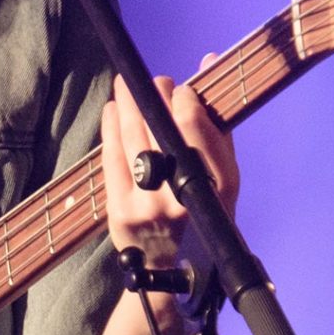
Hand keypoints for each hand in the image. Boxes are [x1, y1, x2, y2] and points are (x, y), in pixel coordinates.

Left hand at [99, 67, 239, 268]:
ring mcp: (150, 206)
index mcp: (219, 187)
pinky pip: (112, 160)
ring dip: (129, 105)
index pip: (197, 130)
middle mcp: (185, 197)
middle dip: (155, 98)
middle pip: (163, 131)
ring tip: (126, 85)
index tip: (179, 87)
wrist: (171, 273)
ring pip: (134, 141)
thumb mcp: (222, 176)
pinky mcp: (121, 212)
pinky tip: (113, 110)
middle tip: (154, 81)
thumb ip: (216, 120)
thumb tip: (209, 61)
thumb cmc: (201, 214)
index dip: (184, 101)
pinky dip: (111, 130)